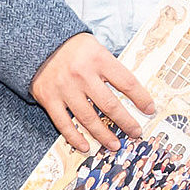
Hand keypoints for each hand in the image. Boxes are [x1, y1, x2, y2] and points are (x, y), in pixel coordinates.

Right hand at [31, 33, 155, 152]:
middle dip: (125, 122)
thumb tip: (133, 93)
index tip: (150, 110)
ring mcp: (65, 88)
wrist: (39, 43)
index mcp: (99, 60)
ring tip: (115, 145)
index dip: (141, 98)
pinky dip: (75, 137)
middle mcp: (82, 75)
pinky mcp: (48, 98)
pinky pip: (64, 123)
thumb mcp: (97, 49)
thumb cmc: (75, 49)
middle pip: (109, 104)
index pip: (127, 82)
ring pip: (88, 117)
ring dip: (103, 135)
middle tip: (136, 133)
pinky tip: (85, 146)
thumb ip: (112, 69)